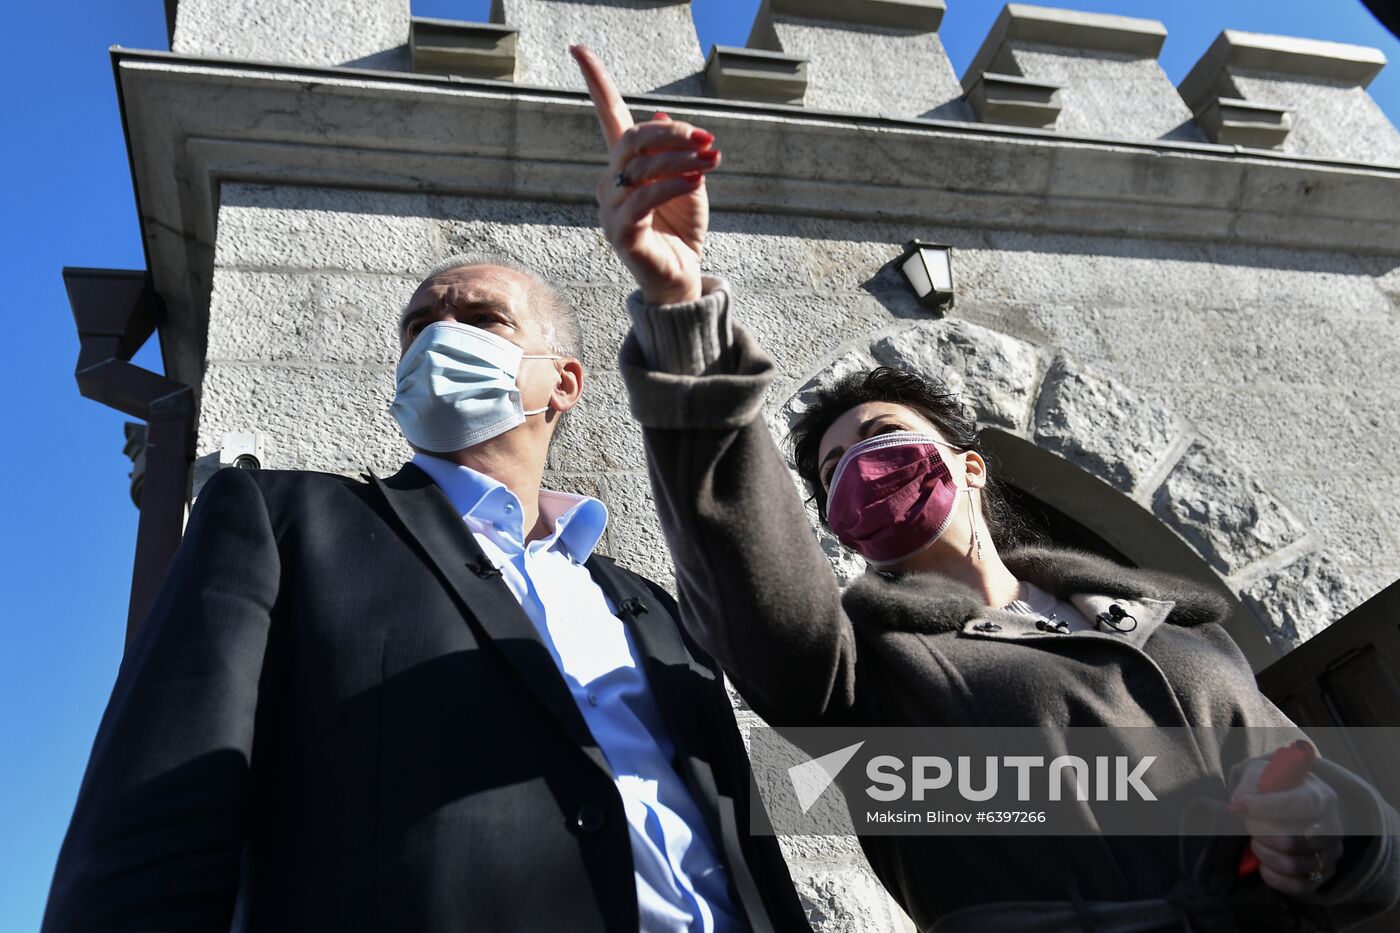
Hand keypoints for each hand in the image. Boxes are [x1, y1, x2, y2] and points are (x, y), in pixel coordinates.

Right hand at [570, 44, 719, 304]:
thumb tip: (658, 116)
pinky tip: (697, 179)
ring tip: (710, 161)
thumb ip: (675, 153)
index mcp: (624, 166)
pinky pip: (645, 198)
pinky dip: (673, 184)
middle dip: (672, 133)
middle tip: (705, 139)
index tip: (578, 47)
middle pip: (632, 139)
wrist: (682, 278)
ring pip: (642, 167)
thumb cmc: (682, 230)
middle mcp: (609, 183)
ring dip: (681, 160)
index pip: (607, 117)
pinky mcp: (621, 233)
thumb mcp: (688, 182)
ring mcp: (610, 209)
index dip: (594, 82)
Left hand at [1230, 757, 1344, 895]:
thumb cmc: (1275, 790)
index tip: (1236, 808)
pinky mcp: (1321, 878)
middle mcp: (1332, 829)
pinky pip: (1297, 886)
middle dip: (1260, 834)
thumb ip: (1251, 784)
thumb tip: (1241, 802)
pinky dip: (1272, 876)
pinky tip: (1264, 863)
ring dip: (1263, 853)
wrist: (1292, 811)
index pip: (1298, 805)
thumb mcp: (1263, 776)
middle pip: (1291, 841)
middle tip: (1250, 825)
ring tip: (1257, 842)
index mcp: (1321, 798)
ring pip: (1291, 865)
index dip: (1265, 808)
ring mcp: (1329, 856)